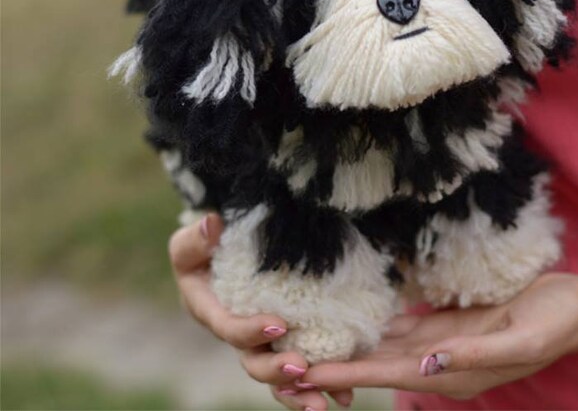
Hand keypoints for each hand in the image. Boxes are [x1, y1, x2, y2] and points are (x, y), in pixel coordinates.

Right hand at [169, 214, 353, 409]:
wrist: (230, 252)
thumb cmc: (208, 245)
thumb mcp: (194, 240)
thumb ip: (197, 237)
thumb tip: (212, 223)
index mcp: (211, 313)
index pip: (229, 328)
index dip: (250, 331)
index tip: (278, 324)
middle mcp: (237, 336)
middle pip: (254, 362)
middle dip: (276, 370)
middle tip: (302, 368)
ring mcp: (262, 345)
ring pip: (278, 378)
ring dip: (299, 392)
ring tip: (323, 403)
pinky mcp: (286, 343)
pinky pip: (302, 371)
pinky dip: (322, 385)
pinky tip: (345, 396)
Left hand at [302, 273, 577, 400]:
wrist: (572, 306)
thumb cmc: (552, 323)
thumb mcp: (520, 340)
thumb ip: (474, 354)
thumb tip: (427, 363)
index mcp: (452, 375)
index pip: (388, 375)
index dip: (346, 373)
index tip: (305, 372)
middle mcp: (438, 363)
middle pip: (376, 365)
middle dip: (333, 362)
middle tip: (286, 358)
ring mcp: (439, 343)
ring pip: (383, 346)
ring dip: (346, 344)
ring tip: (306, 338)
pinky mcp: (443, 323)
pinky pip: (400, 326)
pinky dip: (372, 324)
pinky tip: (348, 316)